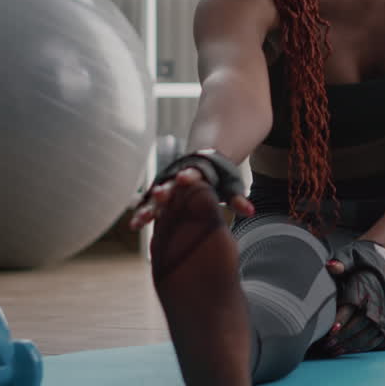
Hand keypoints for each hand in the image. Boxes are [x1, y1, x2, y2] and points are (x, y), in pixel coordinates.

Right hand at [128, 167, 254, 229]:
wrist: (203, 160)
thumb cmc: (219, 178)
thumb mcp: (230, 186)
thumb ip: (237, 198)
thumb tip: (251, 212)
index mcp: (198, 173)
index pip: (194, 173)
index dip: (189, 176)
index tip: (184, 178)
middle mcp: (178, 177)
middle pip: (171, 184)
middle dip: (165, 190)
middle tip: (158, 195)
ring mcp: (167, 185)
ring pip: (156, 196)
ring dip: (149, 207)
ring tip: (139, 220)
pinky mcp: (160, 194)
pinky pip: (150, 203)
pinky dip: (143, 212)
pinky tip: (134, 225)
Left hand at [322, 240, 384, 354]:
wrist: (381, 259)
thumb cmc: (359, 260)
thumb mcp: (349, 256)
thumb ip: (340, 262)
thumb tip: (332, 266)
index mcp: (366, 287)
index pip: (351, 308)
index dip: (340, 321)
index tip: (329, 331)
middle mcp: (377, 301)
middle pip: (359, 325)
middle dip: (343, 337)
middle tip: (327, 345)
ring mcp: (384, 311)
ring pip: (368, 334)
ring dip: (352, 345)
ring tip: (335, 351)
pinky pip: (377, 337)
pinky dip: (364, 346)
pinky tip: (349, 349)